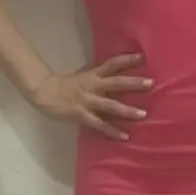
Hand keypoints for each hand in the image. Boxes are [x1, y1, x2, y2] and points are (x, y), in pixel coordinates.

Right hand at [31, 53, 152, 140]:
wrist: (45, 93)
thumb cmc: (67, 86)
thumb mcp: (86, 78)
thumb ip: (101, 79)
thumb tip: (122, 80)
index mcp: (94, 75)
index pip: (112, 64)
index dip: (127, 60)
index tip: (143, 58)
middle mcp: (93, 86)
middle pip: (116, 82)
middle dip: (133, 83)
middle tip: (150, 83)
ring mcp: (87, 101)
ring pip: (110, 105)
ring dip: (127, 110)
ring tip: (143, 114)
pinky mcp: (81, 115)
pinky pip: (100, 124)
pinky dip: (113, 131)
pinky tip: (126, 137)